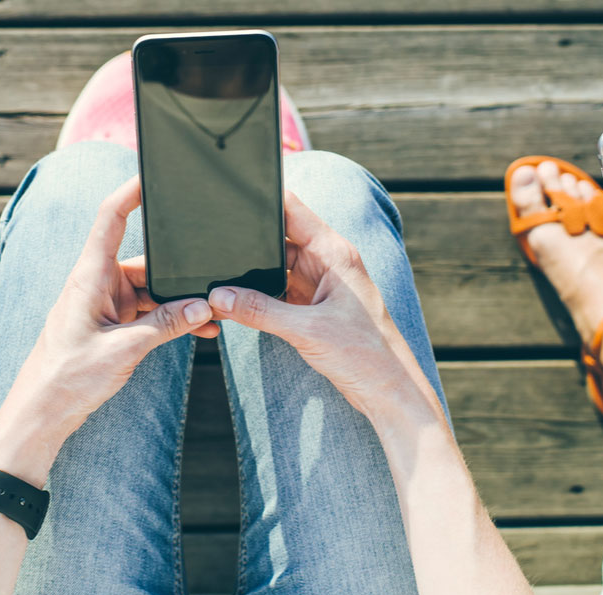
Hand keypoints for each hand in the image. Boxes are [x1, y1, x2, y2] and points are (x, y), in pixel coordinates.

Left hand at [0, 177, 213, 484]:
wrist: (43, 411)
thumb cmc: (68, 377)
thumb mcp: (125, 350)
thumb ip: (166, 325)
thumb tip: (203, 306)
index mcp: (90, 276)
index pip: (111, 218)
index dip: (131, 192)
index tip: (154, 173)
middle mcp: (96, 283)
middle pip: (144, 261)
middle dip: (178, 271)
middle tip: (212, 283)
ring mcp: (104, 303)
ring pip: (151, 289)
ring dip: (179, 302)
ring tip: (212, 317)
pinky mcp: (110, 323)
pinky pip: (147, 312)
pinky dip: (170, 318)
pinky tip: (197, 330)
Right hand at [205, 192, 440, 423]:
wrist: (387, 390)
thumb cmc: (365, 354)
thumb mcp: (306, 330)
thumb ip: (259, 310)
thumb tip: (219, 297)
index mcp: (333, 253)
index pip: (291, 209)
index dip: (263, 199)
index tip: (232, 195)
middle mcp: (326, 263)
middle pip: (277, 239)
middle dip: (248, 246)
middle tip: (215, 254)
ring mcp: (319, 285)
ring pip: (274, 269)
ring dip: (252, 277)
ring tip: (224, 285)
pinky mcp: (312, 308)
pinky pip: (277, 294)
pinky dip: (259, 299)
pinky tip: (238, 307)